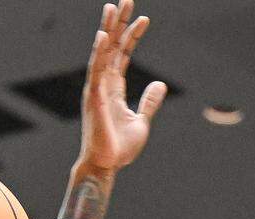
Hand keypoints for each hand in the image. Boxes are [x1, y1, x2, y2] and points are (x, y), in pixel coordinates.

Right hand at [77, 1, 165, 172]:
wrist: (106, 166)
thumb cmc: (120, 149)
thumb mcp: (141, 121)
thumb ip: (149, 102)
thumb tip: (160, 84)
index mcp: (114, 88)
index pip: (123, 55)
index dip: (132, 36)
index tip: (144, 19)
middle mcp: (103, 84)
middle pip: (112, 47)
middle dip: (119, 23)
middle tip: (126, 0)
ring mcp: (97, 89)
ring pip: (102, 53)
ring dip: (108, 29)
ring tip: (113, 7)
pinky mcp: (93, 98)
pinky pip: (96, 71)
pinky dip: (99, 53)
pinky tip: (104, 35)